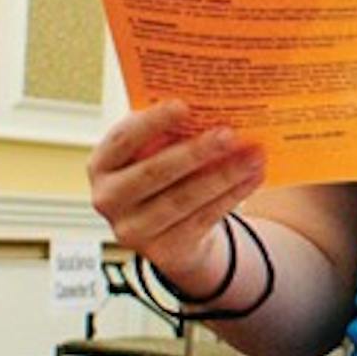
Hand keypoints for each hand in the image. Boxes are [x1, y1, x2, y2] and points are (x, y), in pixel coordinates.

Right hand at [87, 100, 264, 288]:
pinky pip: (203, 218)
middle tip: (229, 133)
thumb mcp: (158, 152)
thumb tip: (211, 108)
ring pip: (184, 198)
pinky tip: (254, 177)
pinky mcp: (163, 250)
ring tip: (255, 155)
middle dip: (195, 151)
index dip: (151, 122)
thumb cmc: (166, 175)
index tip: (184, 105)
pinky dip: (232, 195)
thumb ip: (171, 133)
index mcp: (102, 164)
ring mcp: (132, 229)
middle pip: (155, 171)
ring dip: (224, 175)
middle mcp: (108, 198)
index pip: (122, 139)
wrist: (172, 233)